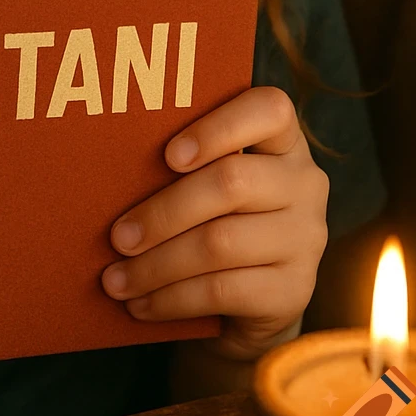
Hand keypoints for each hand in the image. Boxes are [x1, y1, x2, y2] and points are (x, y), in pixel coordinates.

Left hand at [101, 85, 329, 360]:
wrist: (252, 302)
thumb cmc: (213, 221)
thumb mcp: (205, 184)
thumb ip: (181, 166)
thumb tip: (109, 173)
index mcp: (282, 142)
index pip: (270, 110)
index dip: (220, 127)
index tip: (169, 155)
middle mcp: (305, 184)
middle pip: (231, 183)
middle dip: (163, 212)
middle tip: (117, 237)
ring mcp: (306, 239)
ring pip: (220, 243)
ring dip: (157, 265)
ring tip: (116, 280)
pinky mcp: (294, 290)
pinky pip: (223, 290)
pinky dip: (172, 299)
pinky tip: (140, 304)